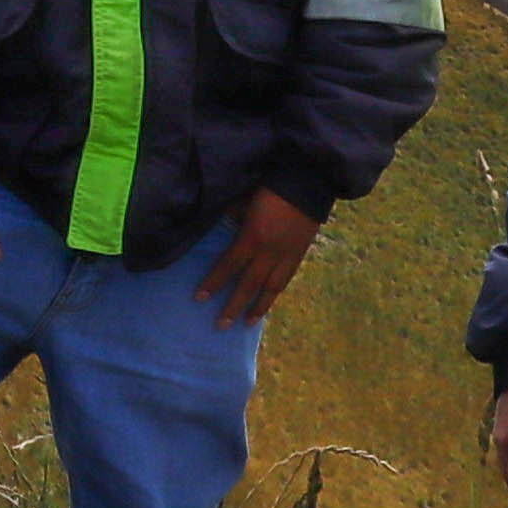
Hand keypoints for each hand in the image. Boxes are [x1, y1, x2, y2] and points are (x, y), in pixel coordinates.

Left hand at [202, 190, 321, 328]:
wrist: (308, 182)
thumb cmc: (271, 186)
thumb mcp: (244, 198)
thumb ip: (231, 215)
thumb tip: (220, 225)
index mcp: (252, 237)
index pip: (229, 265)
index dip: (213, 282)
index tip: (199, 298)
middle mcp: (269, 252)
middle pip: (249, 284)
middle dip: (233, 306)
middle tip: (220, 325)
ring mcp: (287, 255)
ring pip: (271, 288)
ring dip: (258, 307)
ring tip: (247, 323)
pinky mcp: (299, 254)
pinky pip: (286, 279)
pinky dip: (275, 293)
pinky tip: (269, 301)